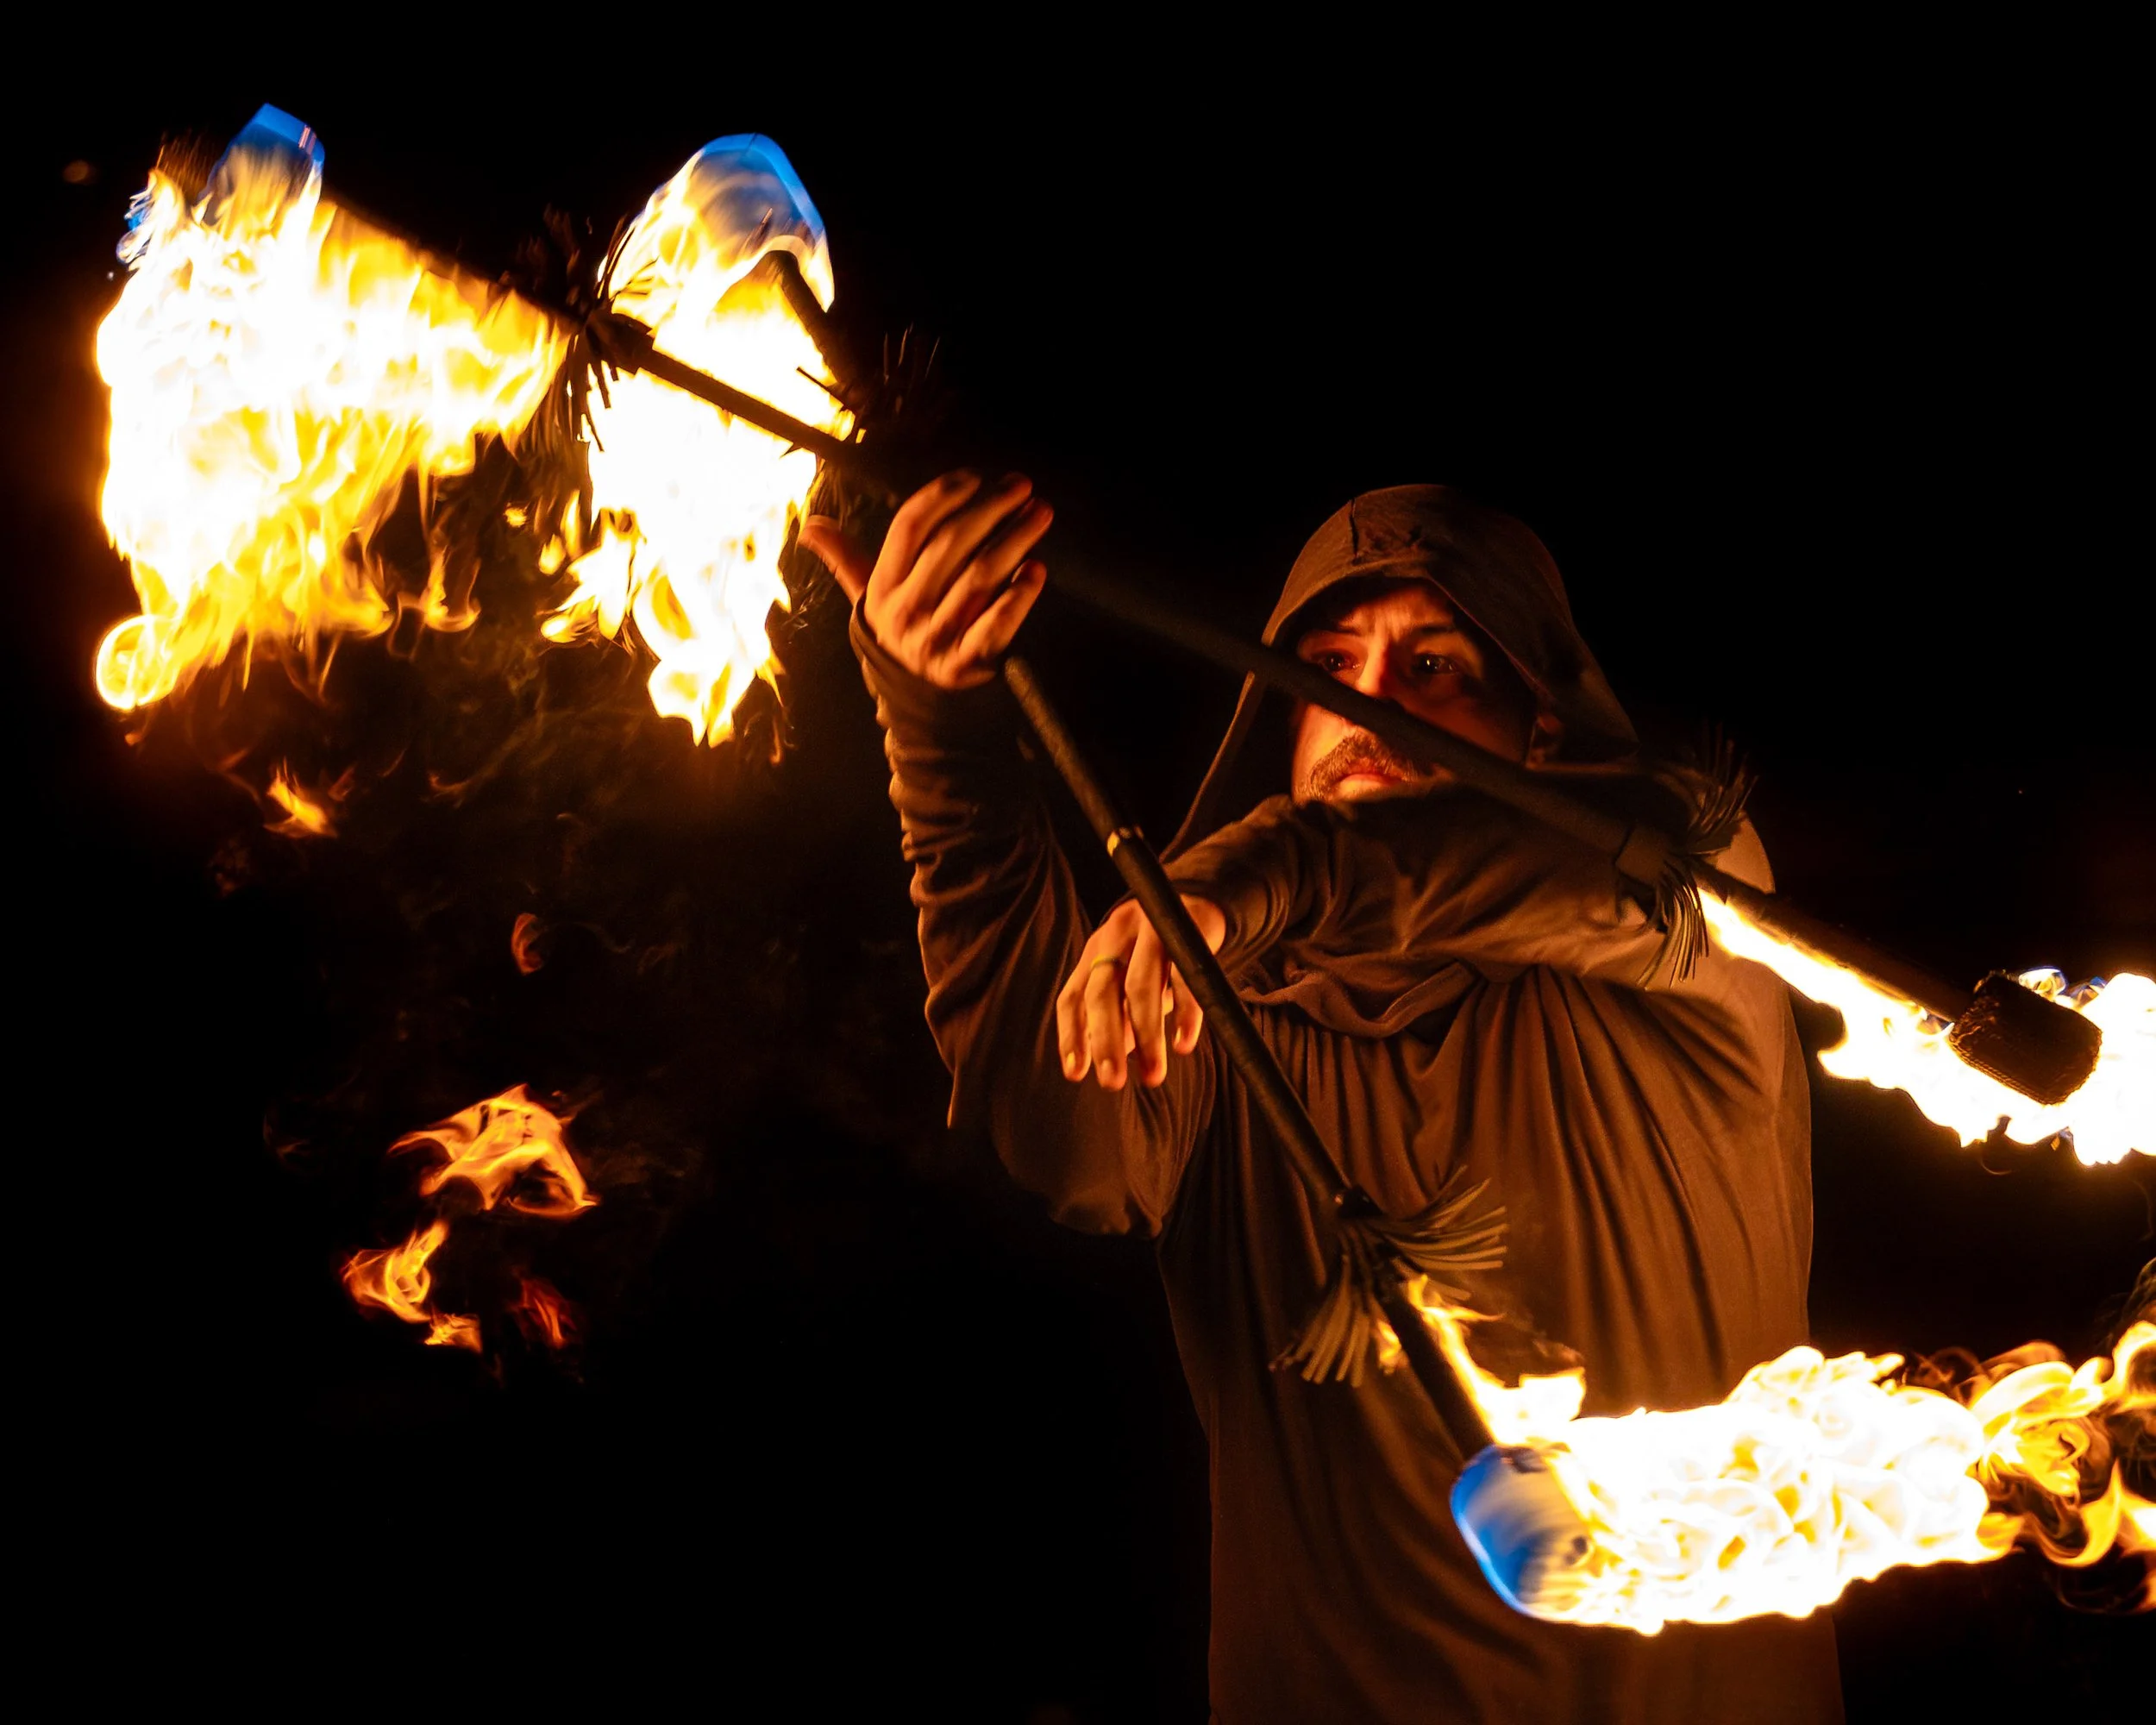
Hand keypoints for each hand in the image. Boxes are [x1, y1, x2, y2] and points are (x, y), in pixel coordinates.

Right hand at [798, 471, 1051, 688]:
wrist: (918, 707)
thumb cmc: (901, 635)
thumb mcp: (868, 599)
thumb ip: (845, 558)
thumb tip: (810, 525)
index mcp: (882, 586)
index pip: (910, 527)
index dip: (942, 496)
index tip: (975, 477)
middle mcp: (905, 610)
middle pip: (950, 545)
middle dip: (990, 509)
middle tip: (1022, 485)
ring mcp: (935, 638)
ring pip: (979, 578)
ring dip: (1014, 540)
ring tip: (1040, 513)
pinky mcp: (966, 665)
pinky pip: (995, 625)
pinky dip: (1018, 597)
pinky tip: (1038, 570)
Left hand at [1056, 896, 1227, 1089]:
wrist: (1201, 899)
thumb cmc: (1159, 951)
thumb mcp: (1130, 977)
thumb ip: (1118, 1014)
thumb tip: (1104, 1058)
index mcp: (1095, 953)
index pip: (1073, 997)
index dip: (1071, 1036)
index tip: (1076, 1073)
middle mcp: (1115, 939)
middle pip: (1102, 993)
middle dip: (1105, 1041)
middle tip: (1113, 1081)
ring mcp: (1149, 932)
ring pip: (1141, 987)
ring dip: (1146, 1036)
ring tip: (1153, 1075)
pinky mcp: (1186, 931)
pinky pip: (1184, 977)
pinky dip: (1185, 1013)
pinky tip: (1184, 1042)